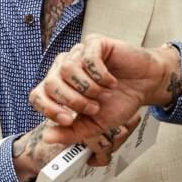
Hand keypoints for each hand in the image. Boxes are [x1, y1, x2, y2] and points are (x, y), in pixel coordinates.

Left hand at [27, 36, 181, 164]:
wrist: (144, 86)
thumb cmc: (119, 102)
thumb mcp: (94, 125)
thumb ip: (71, 133)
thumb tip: (47, 138)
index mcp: (59, 86)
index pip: (37, 95)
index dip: (49, 109)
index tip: (69, 120)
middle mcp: (64, 67)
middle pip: (50, 83)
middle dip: (73, 101)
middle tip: (93, 108)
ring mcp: (78, 53)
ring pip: (67, 70)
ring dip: (88, 88)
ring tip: (103, 94)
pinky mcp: (94, 43)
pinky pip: (87, 58)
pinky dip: (101, 76)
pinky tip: (111, 82)